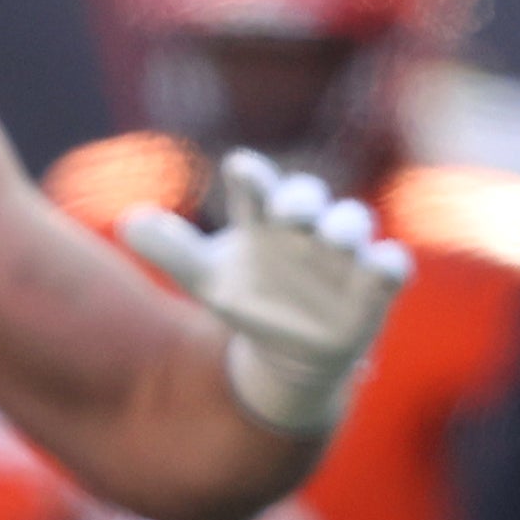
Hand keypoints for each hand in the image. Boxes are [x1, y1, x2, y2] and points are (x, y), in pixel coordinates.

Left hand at [121, 148, 413, 436]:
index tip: (242, 170)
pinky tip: (382, 265)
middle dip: (300, 198)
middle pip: (307, 195)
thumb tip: (129, 222)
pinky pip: (390, 266)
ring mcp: (341, 254)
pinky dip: (388, 263)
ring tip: (333, 239)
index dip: (252, 176)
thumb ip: (169, 249)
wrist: (286, 350)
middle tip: (288, 211)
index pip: (256, 185)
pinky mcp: (372, 286)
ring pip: (352, 222)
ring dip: (345, 226)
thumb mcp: (202, 278)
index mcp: (261, 217)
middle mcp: (302, 227)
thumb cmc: (243, 298)